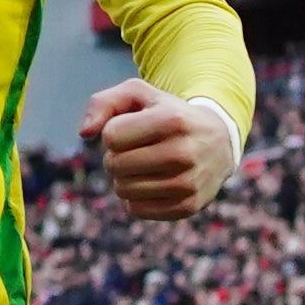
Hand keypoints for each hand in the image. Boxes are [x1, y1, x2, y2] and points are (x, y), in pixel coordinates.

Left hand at [80, 79, 240, 219]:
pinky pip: (137, 209)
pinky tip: (155, 182)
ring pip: (122, 190)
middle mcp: (184, 152)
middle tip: (137, 149)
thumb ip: (102, 103)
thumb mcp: (139, 95)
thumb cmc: (168, 114)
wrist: (219, 143)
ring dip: (125, 178)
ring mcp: (188, 183)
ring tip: (147, 165)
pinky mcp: (189, 206)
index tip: (133, 128)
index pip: (111, 136)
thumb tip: (85, 133)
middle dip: (117, 156)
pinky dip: (137, 197)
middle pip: (114, 165)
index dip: (114, 132)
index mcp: (172, 120)